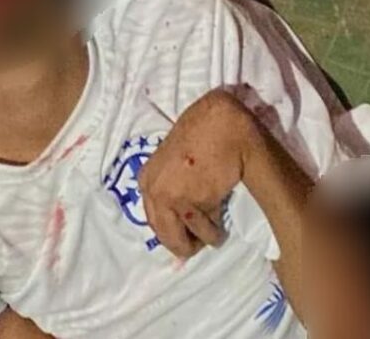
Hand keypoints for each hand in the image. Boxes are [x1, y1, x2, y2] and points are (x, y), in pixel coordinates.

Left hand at [138, 89, 262, 258]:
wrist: (221, 124)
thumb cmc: (201, 134)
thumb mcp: (173, 161)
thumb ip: (171, 185)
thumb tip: (177, 219)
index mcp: (146, 181)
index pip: (155, 221)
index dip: (172, 232)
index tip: (185, 238)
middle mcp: (154, 193)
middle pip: (167, 237)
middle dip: (185, 245)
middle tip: (201, 243)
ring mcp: (172, 199)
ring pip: (190, 237)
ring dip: (207, 237)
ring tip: (217, 231)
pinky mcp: (194, 203)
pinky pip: (208, 228)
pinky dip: (217, 228)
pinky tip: (222, 218)